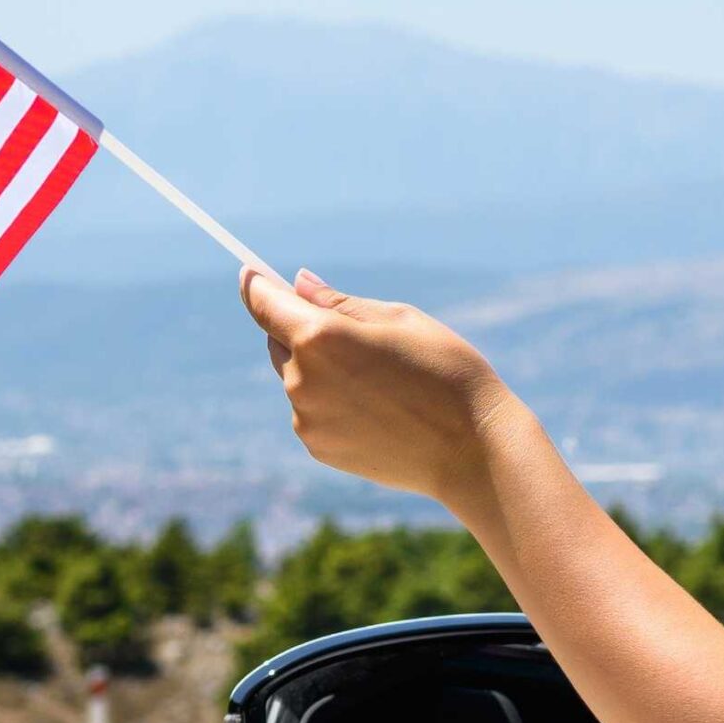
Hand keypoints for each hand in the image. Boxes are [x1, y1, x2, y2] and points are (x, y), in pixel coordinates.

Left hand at [239, 267, 521, 506]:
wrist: (472, 449)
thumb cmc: (444, 371)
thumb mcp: (398, 319)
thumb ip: (339, 302)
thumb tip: (298, 284)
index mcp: (319, 337)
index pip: (264, 303)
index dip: (256, 284)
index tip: (252, 273)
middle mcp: (301, 379)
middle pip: (279, 341)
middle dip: (301, 330)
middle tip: (353, 334)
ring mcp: (306, 418)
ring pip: (297, 378)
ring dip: (321, 369)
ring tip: (380, 380)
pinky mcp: (318, 447)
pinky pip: (312, 411)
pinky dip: (331, 402)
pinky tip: (378, 409)